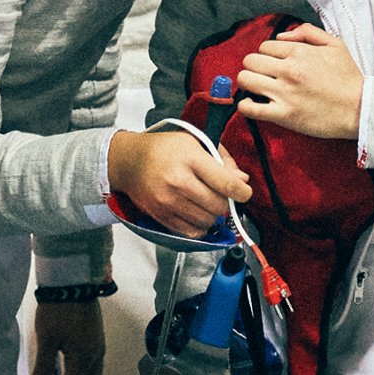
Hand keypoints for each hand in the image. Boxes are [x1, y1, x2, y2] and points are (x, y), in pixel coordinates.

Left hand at [29, 299, 106, 374]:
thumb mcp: (46, 337)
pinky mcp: (99, 340)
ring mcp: (99, 347)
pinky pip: (96, 365)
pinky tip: (71, 368)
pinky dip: (85, 372)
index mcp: (82, 356)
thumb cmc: (58, 308)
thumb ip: (42, 364)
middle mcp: (95, 355)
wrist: (73, 283)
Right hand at [108, 127, 251, 236]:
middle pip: (218, 205)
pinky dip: (200, 225)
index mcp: (190, 159)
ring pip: (207, 220)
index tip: (244, 192)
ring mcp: (168, 201)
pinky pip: (191, 231)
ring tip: (206, 202)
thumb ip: (221, 160)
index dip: (242, 191)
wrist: (129, 162)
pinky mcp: (161, 216)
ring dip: (213, 215)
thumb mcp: (194, 142)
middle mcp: (179, 181)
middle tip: (220, 194)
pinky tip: (197, 213)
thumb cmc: (164, 149)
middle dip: (226, 202)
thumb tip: (242, 180)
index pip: (225, 183)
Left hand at [234, 24, 363, 139]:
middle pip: (251, 61)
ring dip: (247, 82)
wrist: (360, 109)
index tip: (273, 64)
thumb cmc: (349, 78)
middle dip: (254, 66)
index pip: (265, 47)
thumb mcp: (335, 44)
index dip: (267, 54)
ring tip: (256, 88)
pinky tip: (251, 104)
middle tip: (263, 75)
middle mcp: (288, 70)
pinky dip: (245, 106)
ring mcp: (284, 93)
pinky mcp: (284, 115)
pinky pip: (250, 108)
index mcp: (299, 52)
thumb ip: (308, 32)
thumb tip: (282, 35)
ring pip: (246, 80)